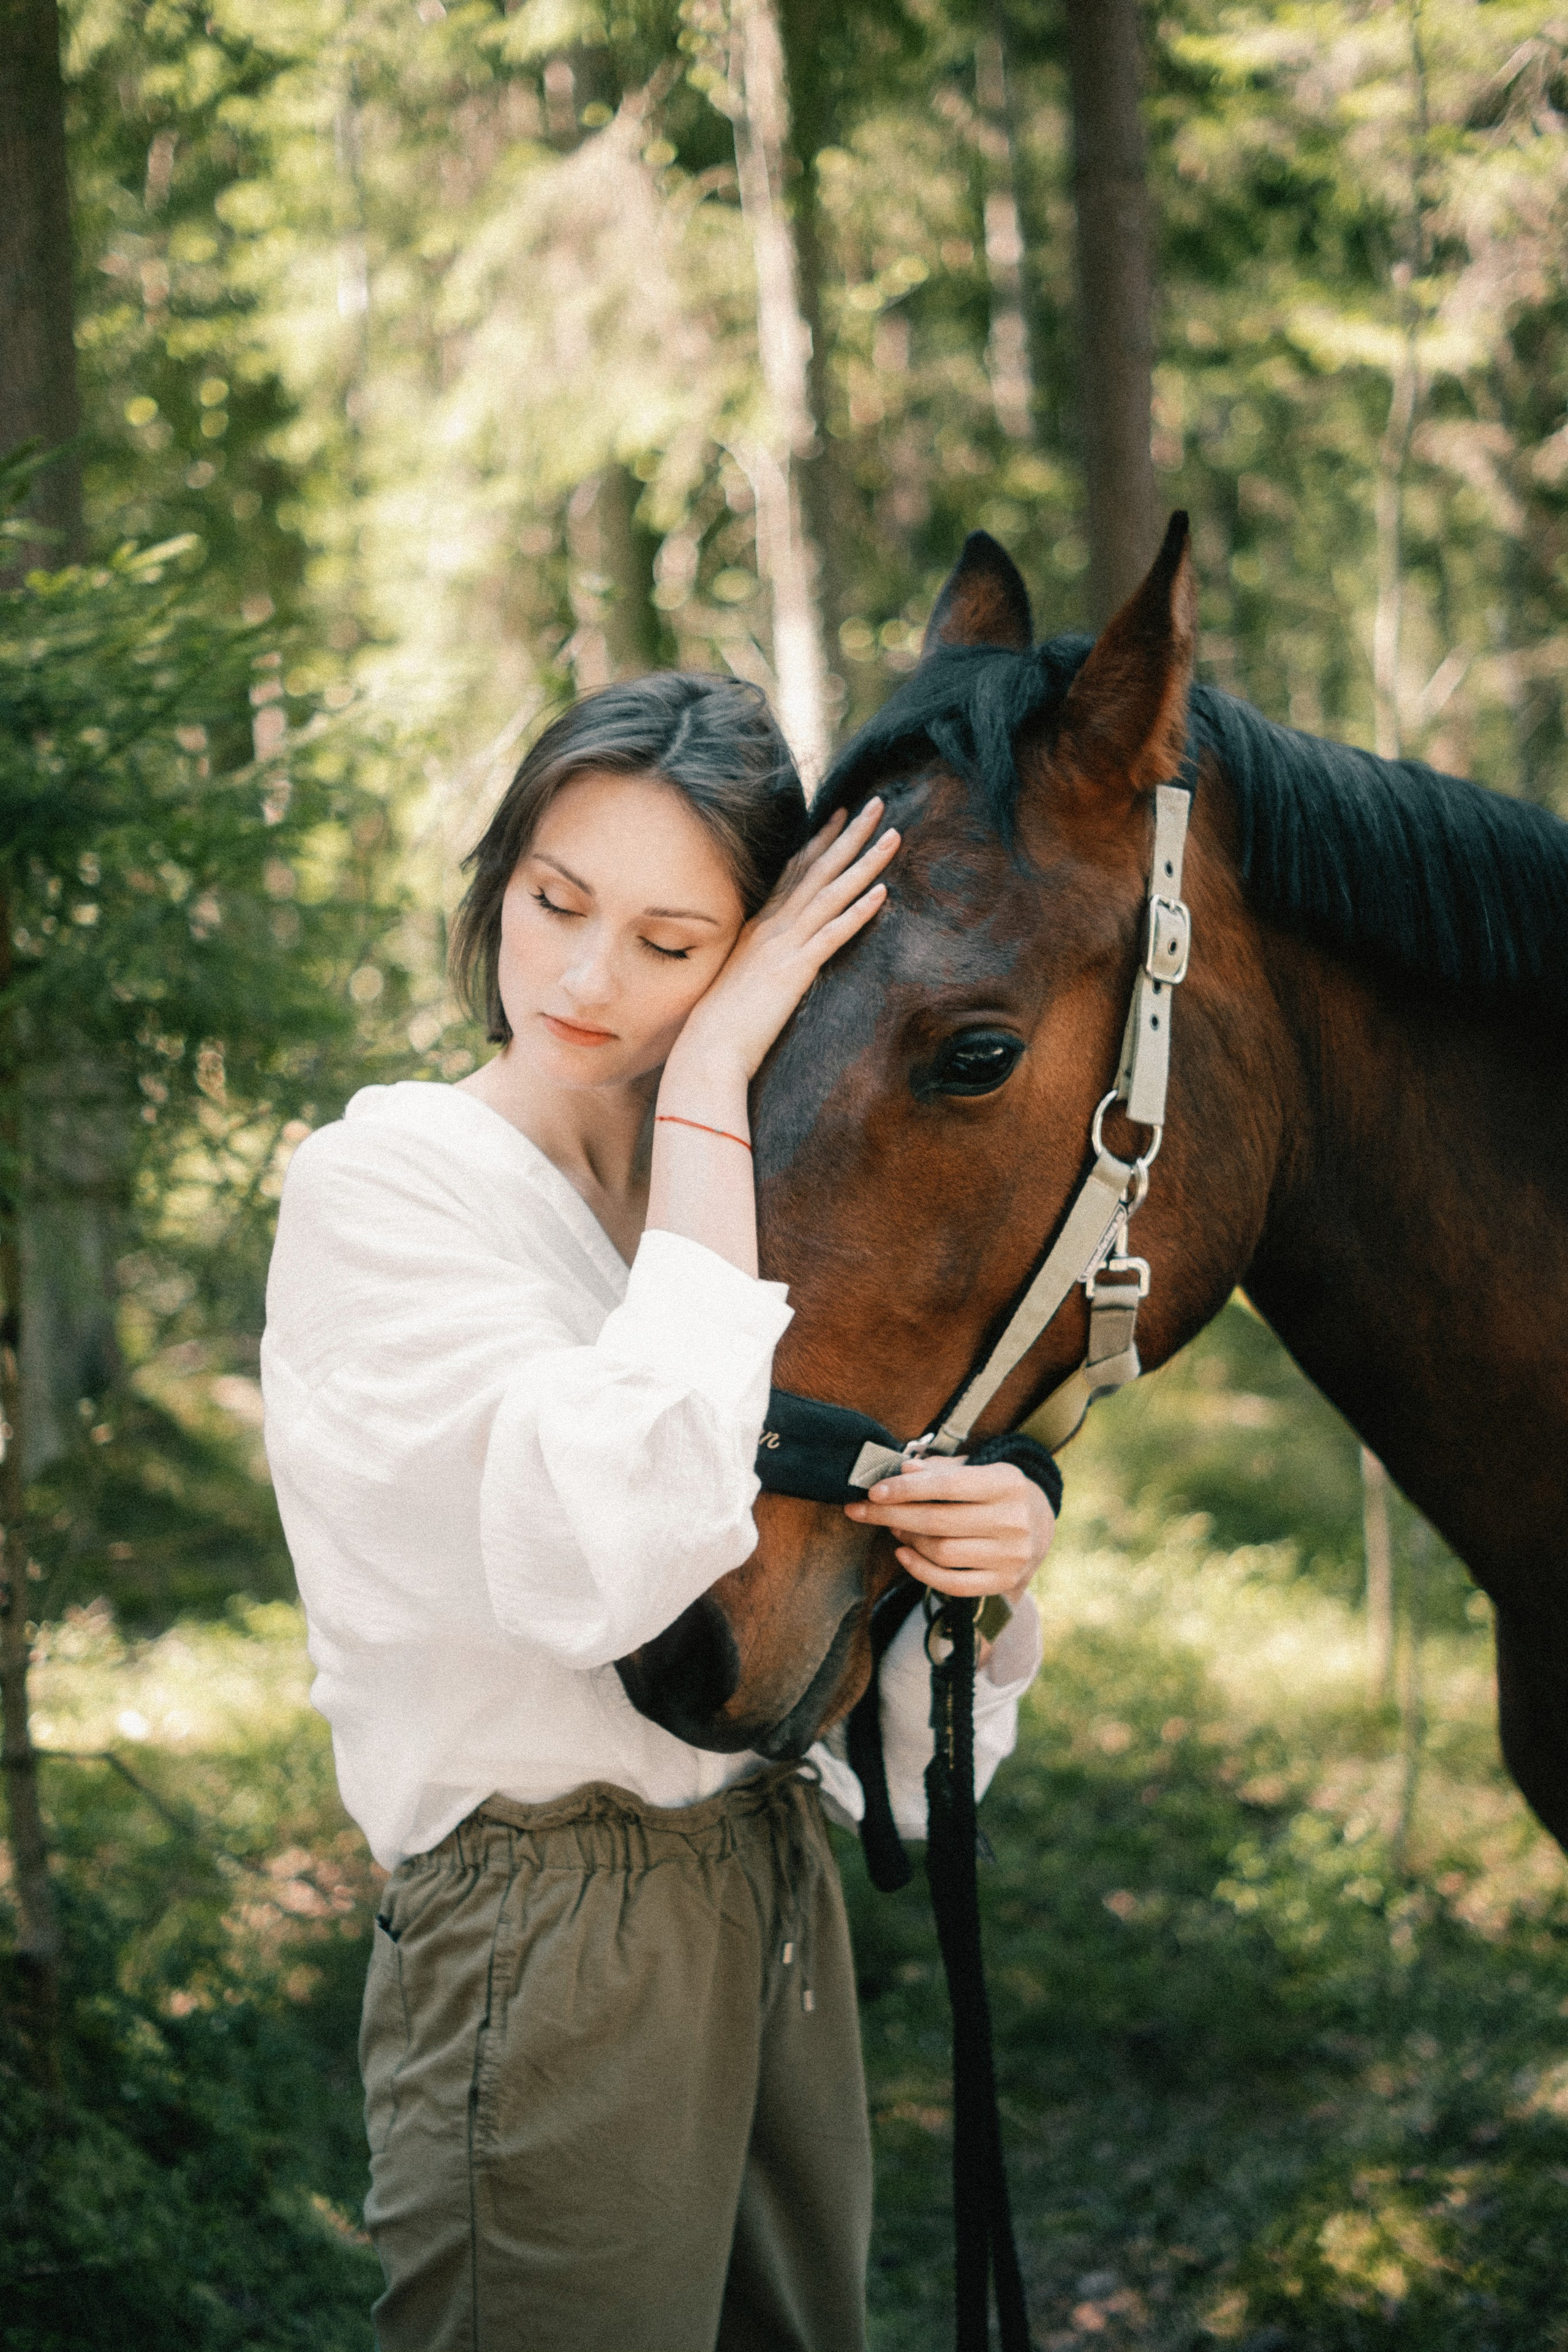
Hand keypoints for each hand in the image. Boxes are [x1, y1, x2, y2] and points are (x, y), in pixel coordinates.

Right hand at [667, 800, 898, 1087]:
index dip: (821, 841)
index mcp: (760, 926)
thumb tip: (772, 953)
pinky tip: (882, 895)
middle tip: (879, 804)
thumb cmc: (721, 1023)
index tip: (842, 814)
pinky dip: (857, 913)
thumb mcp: (740, 976)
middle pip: (818, 870)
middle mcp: (772, 927)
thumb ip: (759, 956)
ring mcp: (784, 947)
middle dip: (849, 835)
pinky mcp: (795, 972)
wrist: (708, 1050)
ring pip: (831, 894)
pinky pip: (832, 935)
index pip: (795, 872)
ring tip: (893, 837)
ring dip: (864, 863)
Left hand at [844, 1457, 1054, 1601]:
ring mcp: (1010, 1556)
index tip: (873, 1491)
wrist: (1039, 1522)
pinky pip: (952, 1583)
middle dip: (891, 1515)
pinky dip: (920, 1571)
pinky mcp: (1003, 1582)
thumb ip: (941, 1469)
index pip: (948, 1486)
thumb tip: (904, 1470)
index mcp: (1007, 1483)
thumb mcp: (978, 1468)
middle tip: (861, 1510)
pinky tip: (903, 1553)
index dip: (906, 1489)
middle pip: (938, 1522)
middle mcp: (1013, 1521)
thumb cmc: (997, 1490)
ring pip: (941, 1552)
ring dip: (907, 1538)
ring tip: (893, 1526)